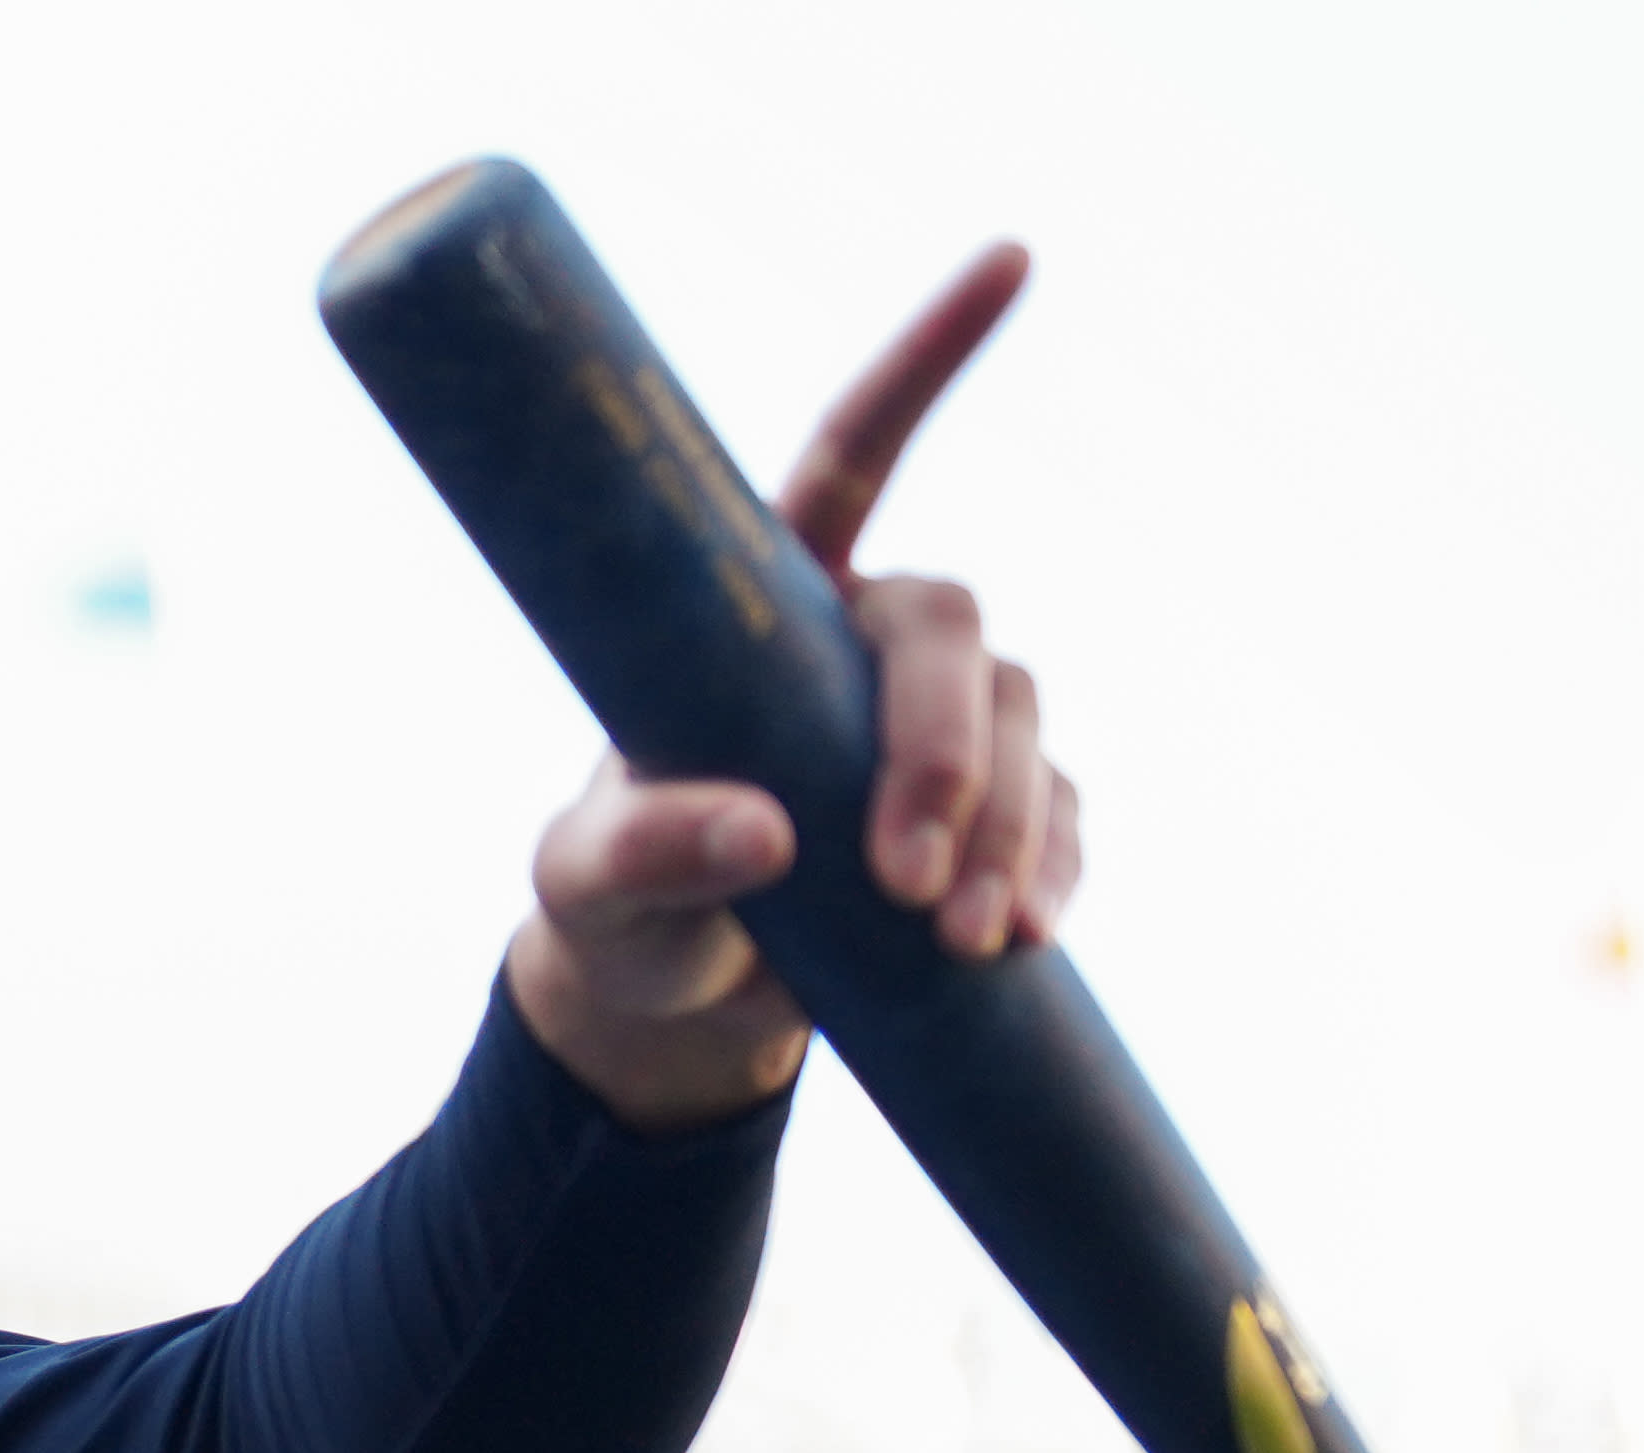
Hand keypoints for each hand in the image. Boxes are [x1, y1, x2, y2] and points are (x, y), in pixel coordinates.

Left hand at [505, 242, 1084, 1129]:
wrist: (667, 1004)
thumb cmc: (614, 909)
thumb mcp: (587, 887)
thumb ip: (647, 853)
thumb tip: (761, 832)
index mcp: (766, 601)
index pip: (855, 453)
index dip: (928, 356)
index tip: (1013, 257)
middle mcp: (861, 640)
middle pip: (952, 634)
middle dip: (946, 754)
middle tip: (910, 884)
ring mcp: (934, 726)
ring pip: (1021, 724)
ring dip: (1009, 827)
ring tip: (959, 937)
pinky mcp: (988, 817)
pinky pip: (1056, 814)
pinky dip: (1050, 870)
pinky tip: (1023, 936)